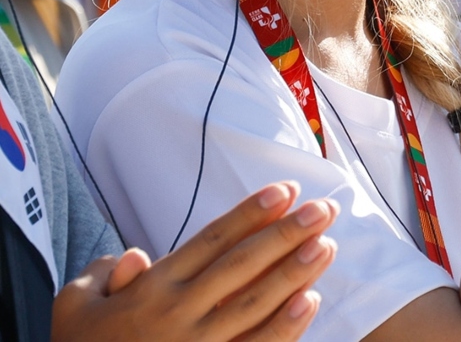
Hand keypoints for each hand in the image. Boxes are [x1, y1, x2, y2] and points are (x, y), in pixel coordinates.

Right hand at [52, 183, 336, 341]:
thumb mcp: (75, 309)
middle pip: (243, 264)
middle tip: (324, 208)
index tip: (287, 190)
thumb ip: (104, 276)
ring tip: (327, 244)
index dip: (251, 213)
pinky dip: (284, 327)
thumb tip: (133, 254)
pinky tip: (309, 301)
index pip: (213, 240)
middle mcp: (179, 314)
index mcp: (152, 288)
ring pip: (255, 302)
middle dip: (287, 233)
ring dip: (295, 272)